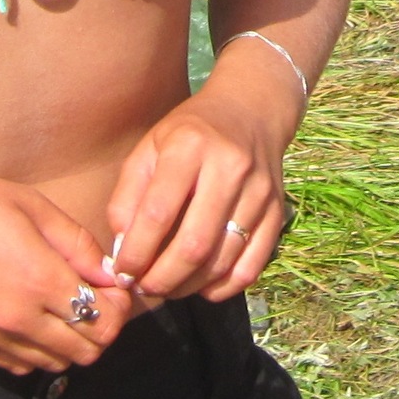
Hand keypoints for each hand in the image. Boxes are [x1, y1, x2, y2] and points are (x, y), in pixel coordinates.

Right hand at [0, 170, 133, 373]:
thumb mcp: (27, 203)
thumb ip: (75, 241)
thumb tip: (109, 272)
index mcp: (40, 277)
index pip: (106, 319)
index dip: (119, 305)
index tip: (112, 285)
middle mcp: (22, 318)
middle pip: (89, 350)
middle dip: (102, 326)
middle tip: (93, 295)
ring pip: (58, 363)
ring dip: (71, 340)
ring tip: (60, 304)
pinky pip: (24, 365)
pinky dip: (38, 350)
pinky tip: (30, 316)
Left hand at [102, 75, 290, 305]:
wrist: (250, 110)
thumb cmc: (190, 132)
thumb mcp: (151, 145)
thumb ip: (129, 193)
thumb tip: (121, 248)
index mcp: (189, 146)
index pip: (159, 212)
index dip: (136, 251)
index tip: (121, 271)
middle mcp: (228, 168)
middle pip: (194, 244)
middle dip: (162, 278)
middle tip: (143, 288)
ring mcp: (258, 193)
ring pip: (222, 261)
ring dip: (188, 287)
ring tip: (166, 288)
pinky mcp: (276, 213)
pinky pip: (251, 268)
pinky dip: (222, 288)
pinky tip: (200, 286)